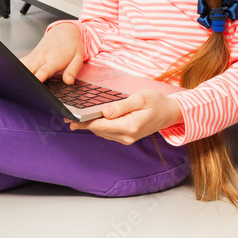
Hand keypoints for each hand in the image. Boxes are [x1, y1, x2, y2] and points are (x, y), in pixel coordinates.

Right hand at [20, 22, 84, 83]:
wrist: (65, 30)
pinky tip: (14, 75)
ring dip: (19, 74)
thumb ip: (72, 71)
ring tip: (15, 83)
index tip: (33, 86)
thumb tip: (69, 81)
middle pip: (30, 70)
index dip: (37, 79)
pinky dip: (17, 68)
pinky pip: (22, 61)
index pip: (43, 71)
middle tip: (21, 89)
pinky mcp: (32, 54)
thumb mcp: (78, 58)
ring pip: (23, 65)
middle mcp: (43, 57)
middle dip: (25, 79)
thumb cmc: (72, 45)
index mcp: (54, 60)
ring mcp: (36, 55)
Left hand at [67, 90, 181, 144]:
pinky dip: (98, 128)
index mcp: (130, 126)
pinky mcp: (127, 138)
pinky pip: (109, 134)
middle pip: (100, 130)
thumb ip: (122, 106)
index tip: (72, 119)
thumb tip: (105, 112)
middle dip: (84, 125)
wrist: (170, 113)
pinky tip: (90, 123)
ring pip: (103, 133)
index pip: (102, 125)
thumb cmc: (156, 102)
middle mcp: (127, 136)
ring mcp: (127, 139)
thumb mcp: (140, 98)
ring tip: (74, 121)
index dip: (85, 122)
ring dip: (89, 127)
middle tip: (67, 119)